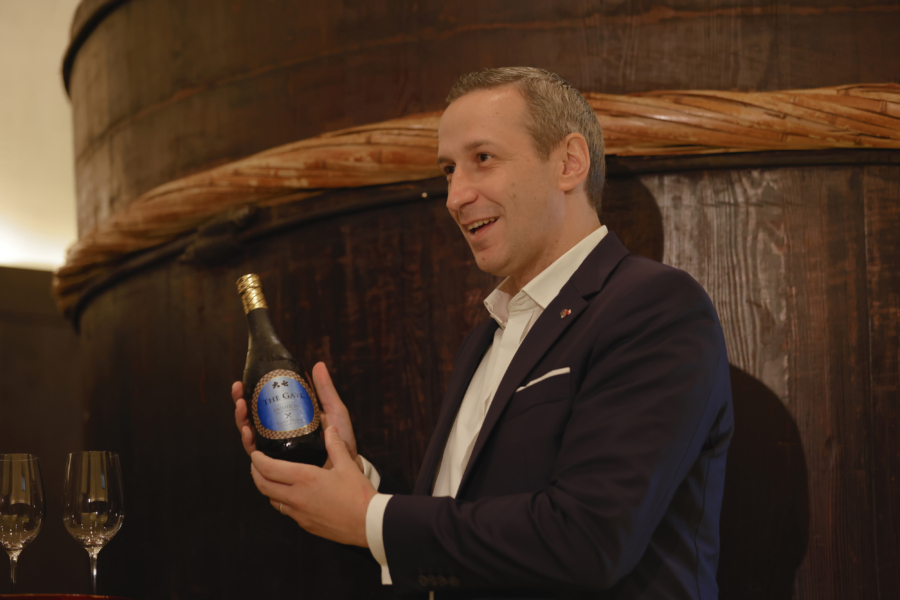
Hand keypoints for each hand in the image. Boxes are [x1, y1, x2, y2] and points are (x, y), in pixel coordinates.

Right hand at [233, 362, 363, 471]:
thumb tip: (317, 364)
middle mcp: (279, 433)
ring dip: (241, 419)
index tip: (244, 380)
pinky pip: (258, 455)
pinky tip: (248, 431)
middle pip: (253, 417)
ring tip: (241, 406)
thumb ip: (324, 390)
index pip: (265, 404)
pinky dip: (249, 443)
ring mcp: (277, 448)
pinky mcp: (277, 464)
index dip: (251, 392)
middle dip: (241, 402)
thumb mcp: (333, 410)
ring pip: (251, 433)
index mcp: (289, 418)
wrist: (348, 465)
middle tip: (238, 390)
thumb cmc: (341, 439)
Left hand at [250, 426, 376, 546]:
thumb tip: (330, 429)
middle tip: (256, 464)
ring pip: (273, 500)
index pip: (269, 469)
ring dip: (268, 488)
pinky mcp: (305, 524)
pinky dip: (283, 500)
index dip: (257, 460)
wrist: (367, 523)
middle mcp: (296, 497)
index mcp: (304, 478)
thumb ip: (335, 445)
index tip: (255, 453)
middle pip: (263, 485)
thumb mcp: (347, 465)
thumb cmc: (358, 495)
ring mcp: (299, 514)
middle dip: (255, 473)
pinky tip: (293, 495)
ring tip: (272, 478)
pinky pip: (287, 511)